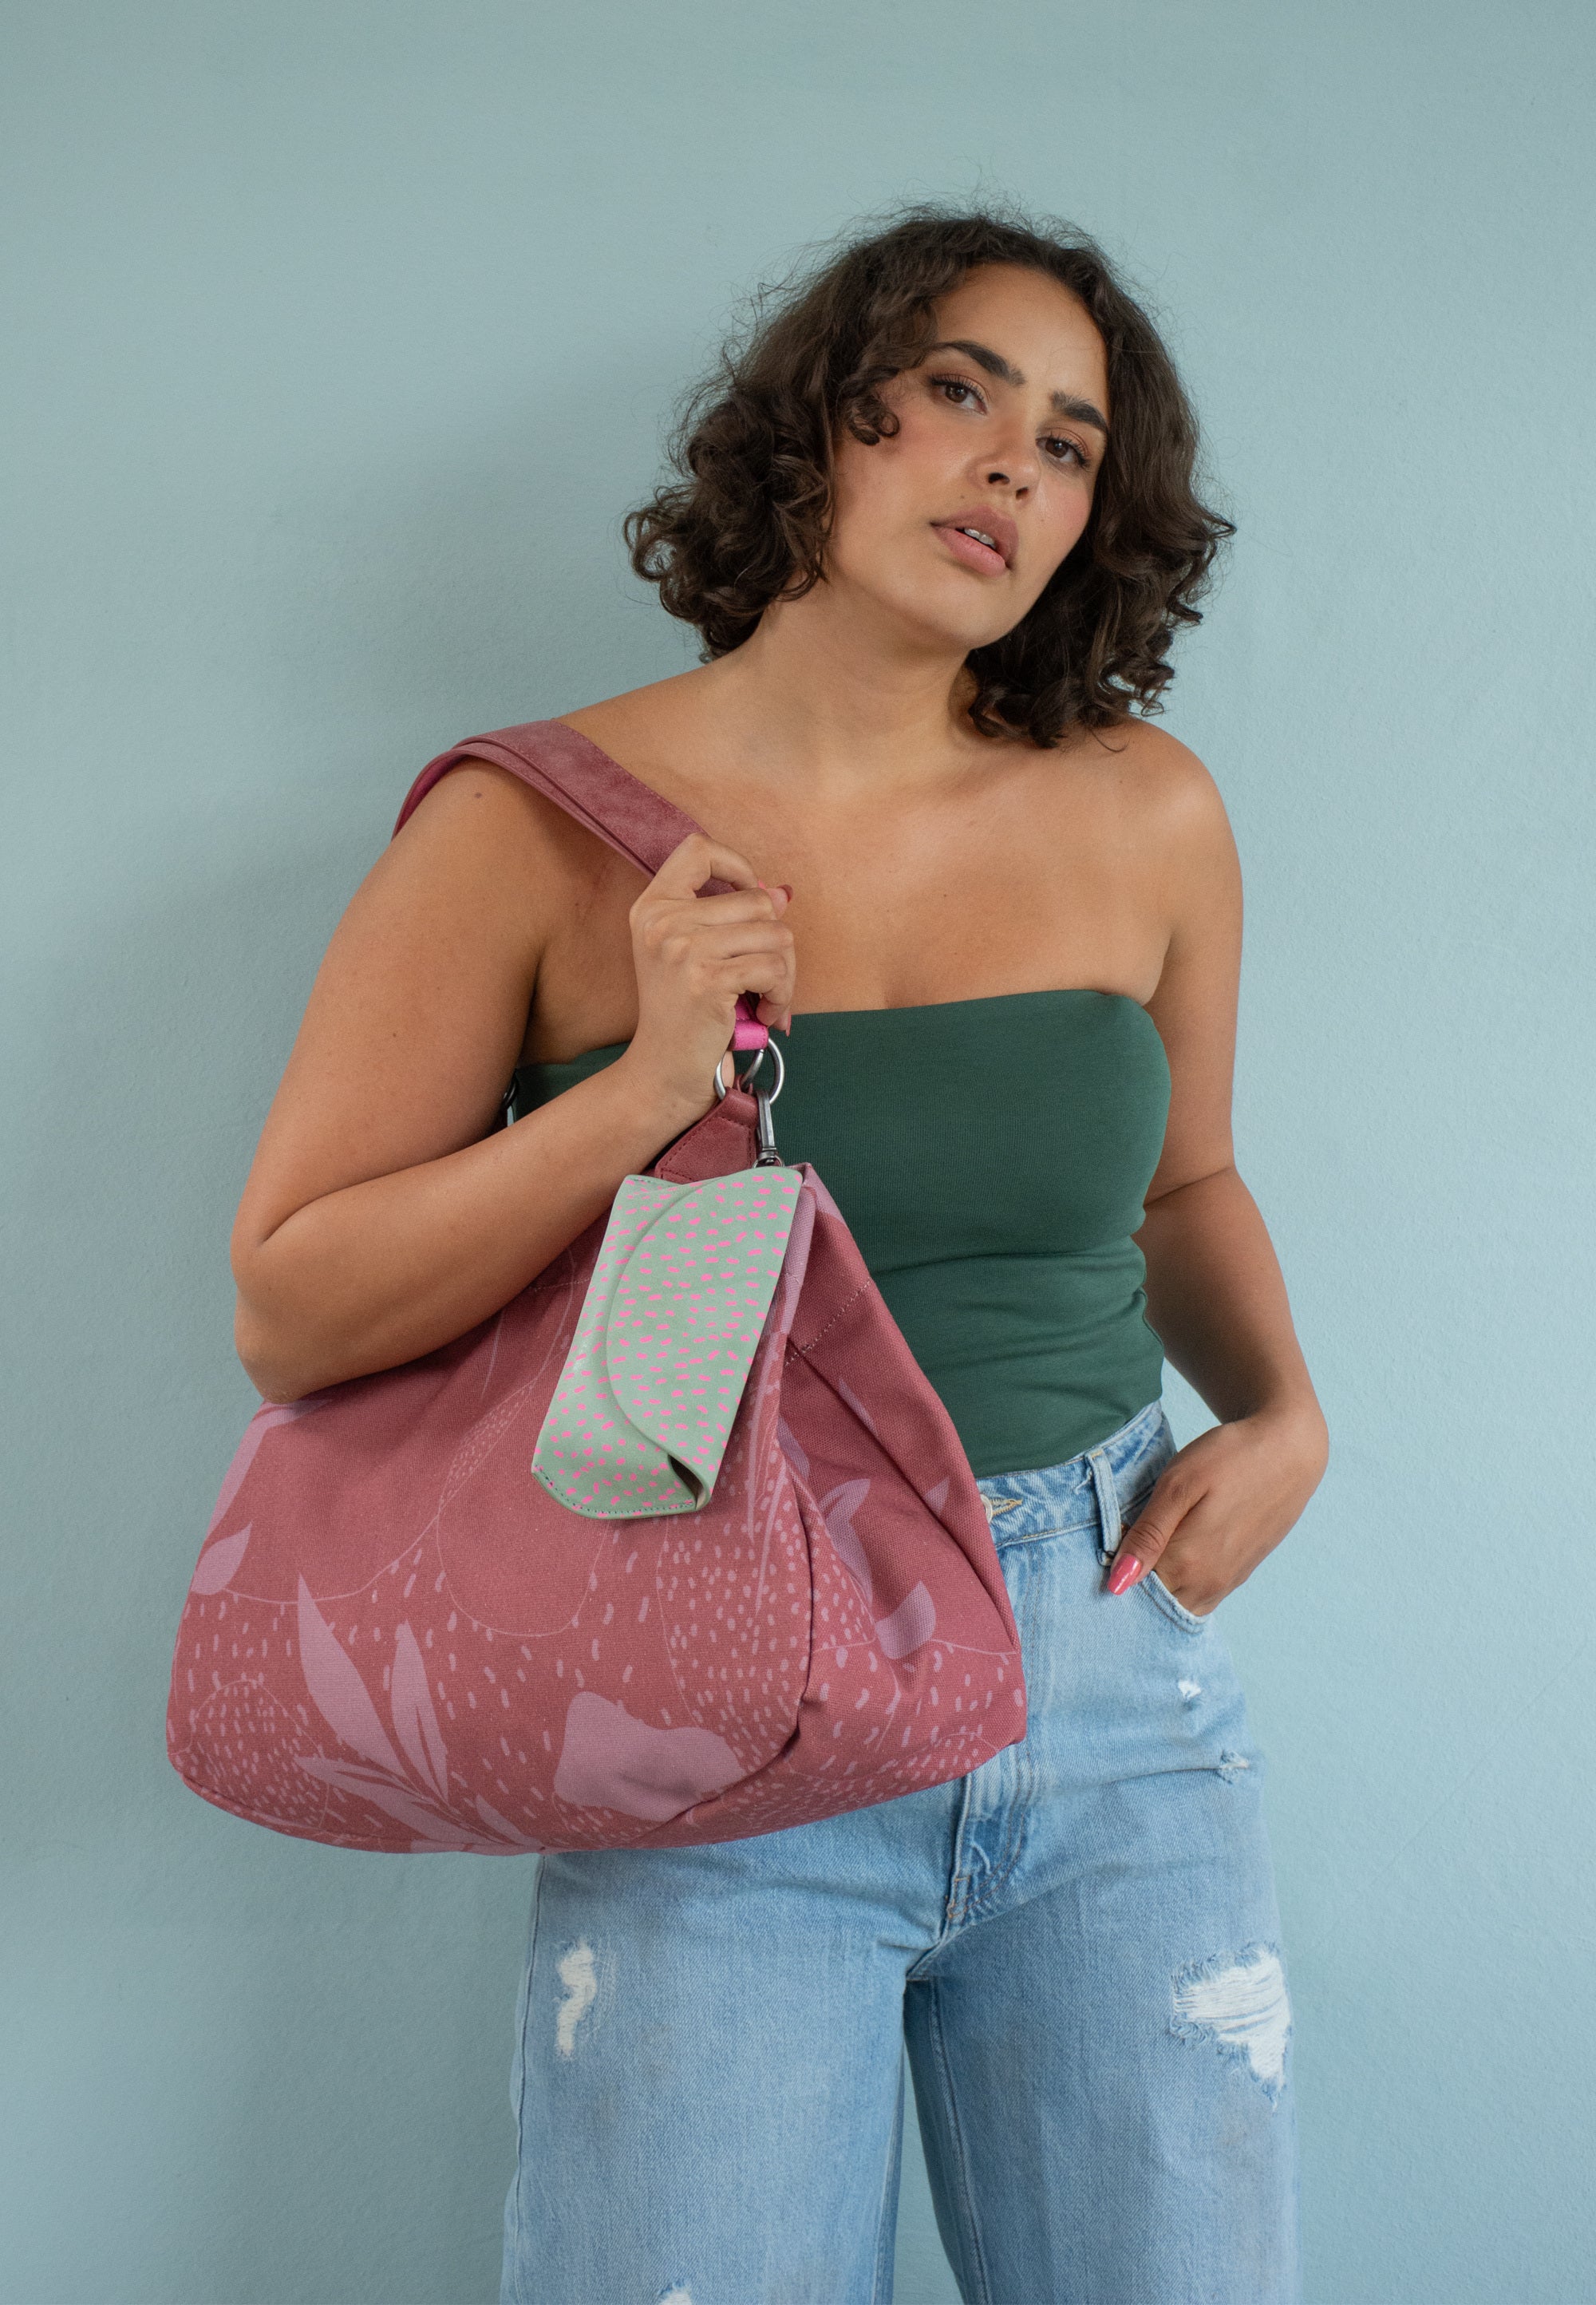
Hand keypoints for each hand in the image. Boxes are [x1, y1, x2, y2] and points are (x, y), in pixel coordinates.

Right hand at [617, 832, 795, 1125]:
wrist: (663, 1072)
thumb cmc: (685, 1015)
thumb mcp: (694, 955)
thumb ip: (731, 918)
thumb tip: (782, 892)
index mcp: (652, 907)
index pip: (699, 849)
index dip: (736, 866)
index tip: (750, 897)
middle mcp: (662, 921)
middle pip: (758, 900)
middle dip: (776, 939)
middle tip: (767, 976)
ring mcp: (682, 948)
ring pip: (775, 933)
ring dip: (785, 973)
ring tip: (765, 998)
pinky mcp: (706, 979)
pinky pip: (775, 968)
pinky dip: (782, 995)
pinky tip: (765, 1014)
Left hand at [1105, 1403, 1327, 1614]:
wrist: (1288, 1450)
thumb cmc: (1229, 1458)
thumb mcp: (1178, 1485)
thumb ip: (1148, 1535)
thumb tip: (1117, 1583)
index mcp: (1188, 1564)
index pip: (1133, 1593)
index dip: (1113, 1576)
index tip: (1102, 1552)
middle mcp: (1209, 1584)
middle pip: (1155, 1606)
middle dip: (1132, 1589)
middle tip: (1120, 1551)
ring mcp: (1227, 1583)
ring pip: (1178, 1605)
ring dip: (1156, 1590)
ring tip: (1144, 1552)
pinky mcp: (1238, 1575)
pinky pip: (1200, 1597)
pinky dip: (1179, 1587)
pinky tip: (1171, 1556)